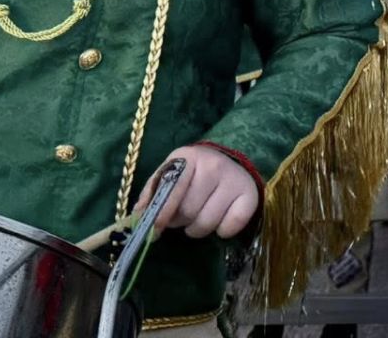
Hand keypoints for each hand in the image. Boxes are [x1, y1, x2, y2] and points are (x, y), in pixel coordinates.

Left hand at [134, 145, 259, 238]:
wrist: (228, 164)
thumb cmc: (192, 174)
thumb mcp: (169, 175)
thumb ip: (152, 195)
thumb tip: (136, 218)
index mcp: (189, 157)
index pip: (173, 188)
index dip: (162, 212)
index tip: (154, 230)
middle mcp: (215, 165)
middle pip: (188, 211)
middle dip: (181, 220)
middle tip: (183, 215)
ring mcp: (235, 179)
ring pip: (207, 223)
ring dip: (197, 228)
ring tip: (198, 216)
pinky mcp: (251, 196)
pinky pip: (230, 227)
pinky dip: (222, 230)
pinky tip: (220, 218)